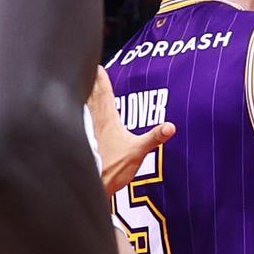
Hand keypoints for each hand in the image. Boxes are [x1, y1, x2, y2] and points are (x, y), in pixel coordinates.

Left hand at [87, 66, 175, 195]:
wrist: (97, 186)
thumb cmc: (114, 169)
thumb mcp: (138, 151)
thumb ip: (154, 137)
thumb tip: (170, 126)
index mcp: (109, 122)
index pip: (105, 96)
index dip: (102, 81)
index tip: (98, 66)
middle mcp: (97, 125)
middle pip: (94, 98)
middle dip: (92, 83)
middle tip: (89, 70)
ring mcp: (91, 134)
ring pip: (88, 109)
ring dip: (87, 96)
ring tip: (83, 86)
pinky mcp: (89, 144)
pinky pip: (86, 121)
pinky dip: (85, 113)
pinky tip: (84, 116)